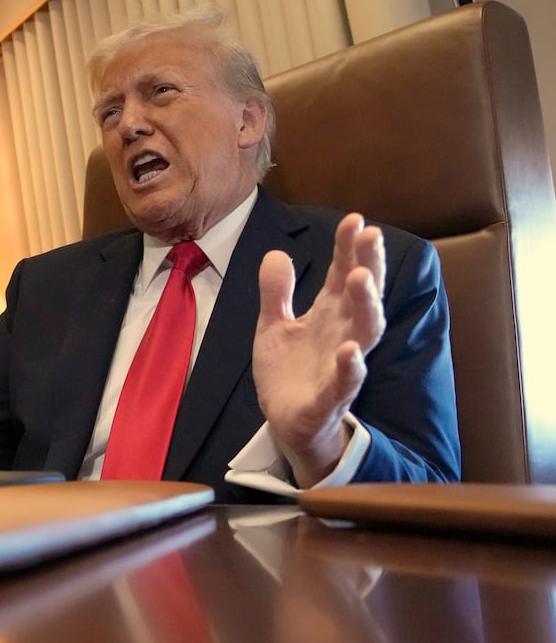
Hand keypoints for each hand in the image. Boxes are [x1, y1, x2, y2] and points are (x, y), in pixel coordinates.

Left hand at [253, 213, 385, 485]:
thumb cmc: (288, 371)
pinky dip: (350, 367)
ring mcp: (340, 364)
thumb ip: (276, 291)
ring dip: (365, 306)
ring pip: (364, 333)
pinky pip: (345, 381)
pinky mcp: (330, 396)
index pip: (343, 273)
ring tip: (359, 278)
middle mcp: (342, 333)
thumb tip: (276, 253)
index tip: (355, 220)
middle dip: (367, 265)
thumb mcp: (273, 325)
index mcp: (329, 314)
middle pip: (362, 295)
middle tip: (369, 235)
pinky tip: (349, 351)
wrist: (286, 422)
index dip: (349, 247)